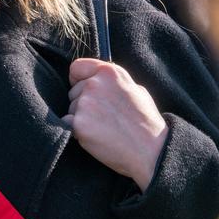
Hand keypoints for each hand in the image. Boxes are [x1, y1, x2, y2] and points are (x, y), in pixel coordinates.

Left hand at [62, 59, 167, 191]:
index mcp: (109, 72)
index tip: (85, 90)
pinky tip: (95, 137)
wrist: (151, 151)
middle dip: (83, 103)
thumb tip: (98, 80)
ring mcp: (85, 103)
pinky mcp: (79, 124)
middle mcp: (94, 84)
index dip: (79, 80)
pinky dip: (75, 131)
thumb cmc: (146, 123)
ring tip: (104, 129)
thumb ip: (113, 82)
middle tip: (105, 117)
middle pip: (73, 91)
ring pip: (71, 109)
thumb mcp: (136, 89)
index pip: (76, 68)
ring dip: (81, 119)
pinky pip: (66, 124)